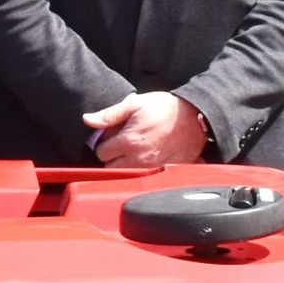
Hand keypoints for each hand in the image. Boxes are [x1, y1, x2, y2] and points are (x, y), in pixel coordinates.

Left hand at [82, 92, 208, 167]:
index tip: (111, 137)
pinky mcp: (164, 172)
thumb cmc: (165, 108)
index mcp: (128, 141)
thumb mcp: (135, 104)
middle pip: (110, 169)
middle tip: (120, 145)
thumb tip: (88, 120)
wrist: (195, 117)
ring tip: (132, 151)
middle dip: (111, 158)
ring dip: (124, 166)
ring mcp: (152, 168)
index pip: (101, 152)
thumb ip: (110, 114)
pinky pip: (145, 178)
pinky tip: (147, 157)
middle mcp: (138, 159)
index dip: (103, 143)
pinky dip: (142, 171)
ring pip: (126, 176)